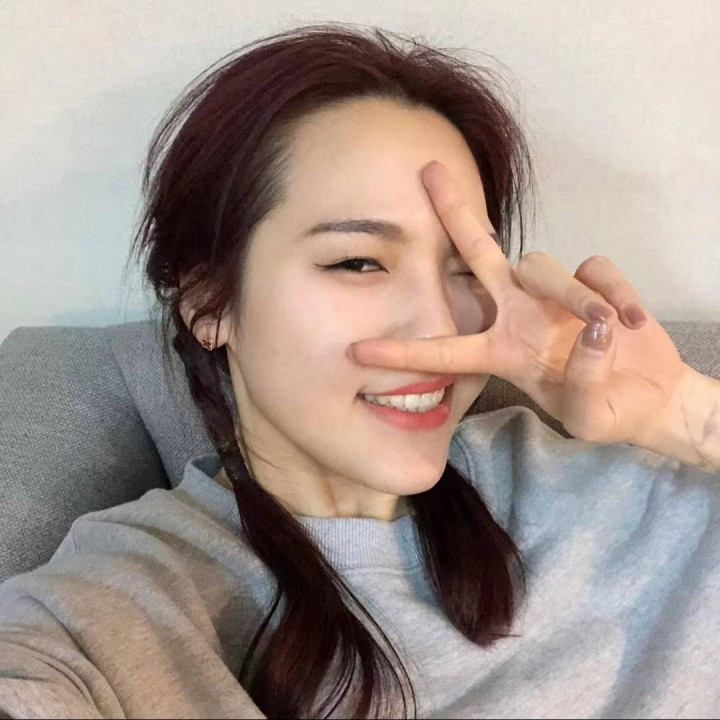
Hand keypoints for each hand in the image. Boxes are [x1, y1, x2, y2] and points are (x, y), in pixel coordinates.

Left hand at [348, 160, 688, 445]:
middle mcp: (517, 312)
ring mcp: (553, 294)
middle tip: (427, 172)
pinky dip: (615, 293)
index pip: (444, 349)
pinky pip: (597, 270)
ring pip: (541, 264)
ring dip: (574, 296)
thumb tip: (594, 333)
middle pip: (477, 253)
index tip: (358, 352)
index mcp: (500, 350)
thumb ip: (583, 383)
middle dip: (454, 214)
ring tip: (607, 330)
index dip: (404, 353)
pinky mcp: (594, 281)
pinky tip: (635, 323)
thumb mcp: (586, 415)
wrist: (646, 397)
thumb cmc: (603, 409)